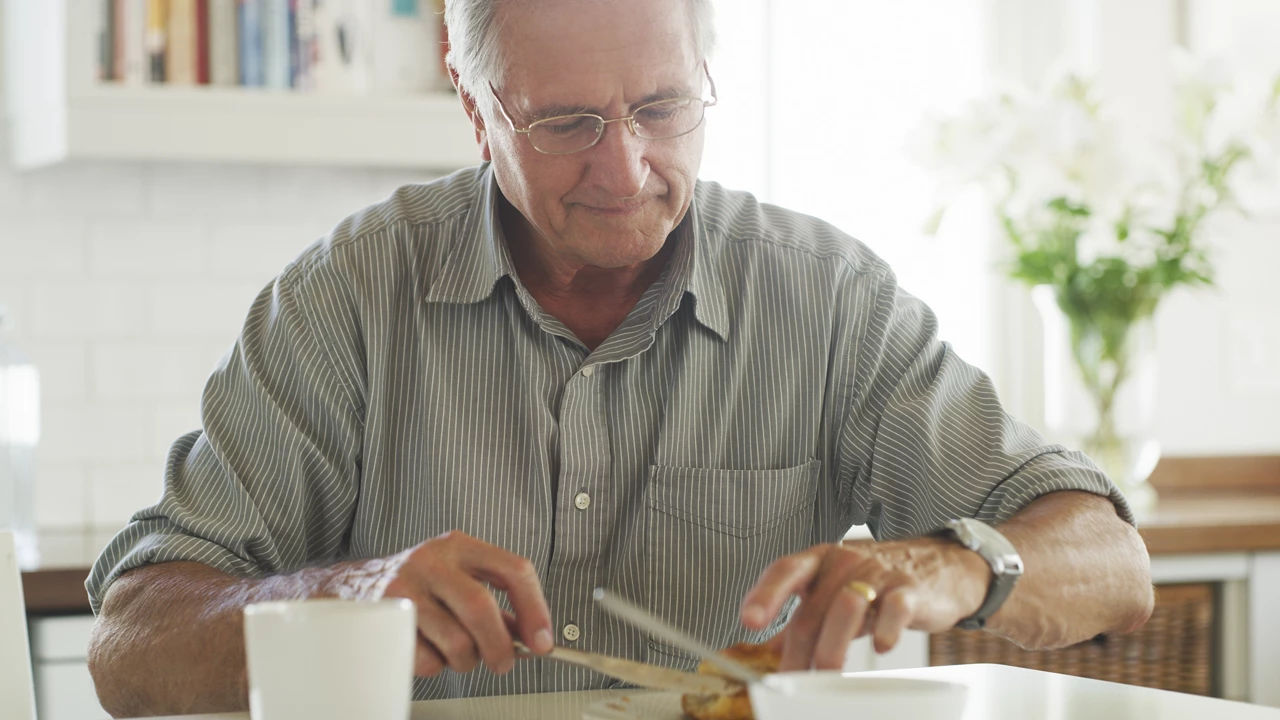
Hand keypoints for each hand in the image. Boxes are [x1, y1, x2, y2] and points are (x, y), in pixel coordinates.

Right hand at [360, 530, 553, 676]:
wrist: (352, 586)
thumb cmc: (418, 584)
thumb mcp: (458, 578)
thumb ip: (496, 604)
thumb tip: (532, 638)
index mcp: (460, 546)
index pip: (513, 570)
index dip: (535, 609)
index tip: (543, 641)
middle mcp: (432, 561)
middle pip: (482, 608)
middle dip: (500, 646)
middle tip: (504, 663)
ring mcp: (405, 588)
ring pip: (457, 641)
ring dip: (467, 662)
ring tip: (459, 654)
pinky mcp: (385, 620)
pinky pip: (428, 660)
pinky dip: (437, 667)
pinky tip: (429, 650)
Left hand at [739, 538, 988, 670]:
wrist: (940, 565)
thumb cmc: (878, 580)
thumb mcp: (835, 590)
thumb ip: (804, 615)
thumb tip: (771, 648)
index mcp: (819, 559)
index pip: (784, 570)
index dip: (764, 595)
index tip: (749, 621)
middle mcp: (844, 561)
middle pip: (813, 609)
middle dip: (801, 651)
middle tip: (797, 681)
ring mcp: (878, 573)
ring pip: (846, 608)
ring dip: (833, 648)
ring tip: (830, 674)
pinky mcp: (909, 589)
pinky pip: (893, 609)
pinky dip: (884, 630)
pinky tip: (880, 647)